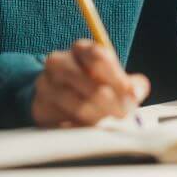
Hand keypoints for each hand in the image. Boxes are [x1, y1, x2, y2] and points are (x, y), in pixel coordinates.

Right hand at [31, 39, 150, 127]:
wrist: (54, 94)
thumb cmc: (90, 83)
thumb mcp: (112, 76)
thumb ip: (130, 83)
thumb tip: (136, 91)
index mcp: (80, 49)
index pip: (99, 58)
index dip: (118, 79)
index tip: (132, 96)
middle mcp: (59, 62)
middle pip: (90, 84)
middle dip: (113, 103)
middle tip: (125, 114)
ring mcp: (46, 84)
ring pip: (79, 106)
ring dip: (99, 117)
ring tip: (108, 121)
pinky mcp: (40, 107)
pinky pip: (65, 122)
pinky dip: (81, 127)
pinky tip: (89, 127)